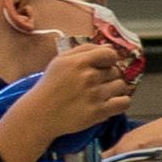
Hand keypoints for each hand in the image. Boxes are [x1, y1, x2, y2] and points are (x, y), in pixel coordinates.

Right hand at [0, 41, 143, 161]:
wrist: (38, 115)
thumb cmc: (49, 87)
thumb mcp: (59, 61)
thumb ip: (84, 49)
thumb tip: (109, 46)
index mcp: (78, 62)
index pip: (111, 54)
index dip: (108, 60)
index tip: (101, 67)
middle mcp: (88, 77)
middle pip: (116, 71)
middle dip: (107, 77)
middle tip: (94, 84)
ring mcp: (94, 95)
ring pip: (121, 86)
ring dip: (114, 90)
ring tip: (100, 94)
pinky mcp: (98, 112)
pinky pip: (124, 103)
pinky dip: (120, 103)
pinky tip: (108, 104)